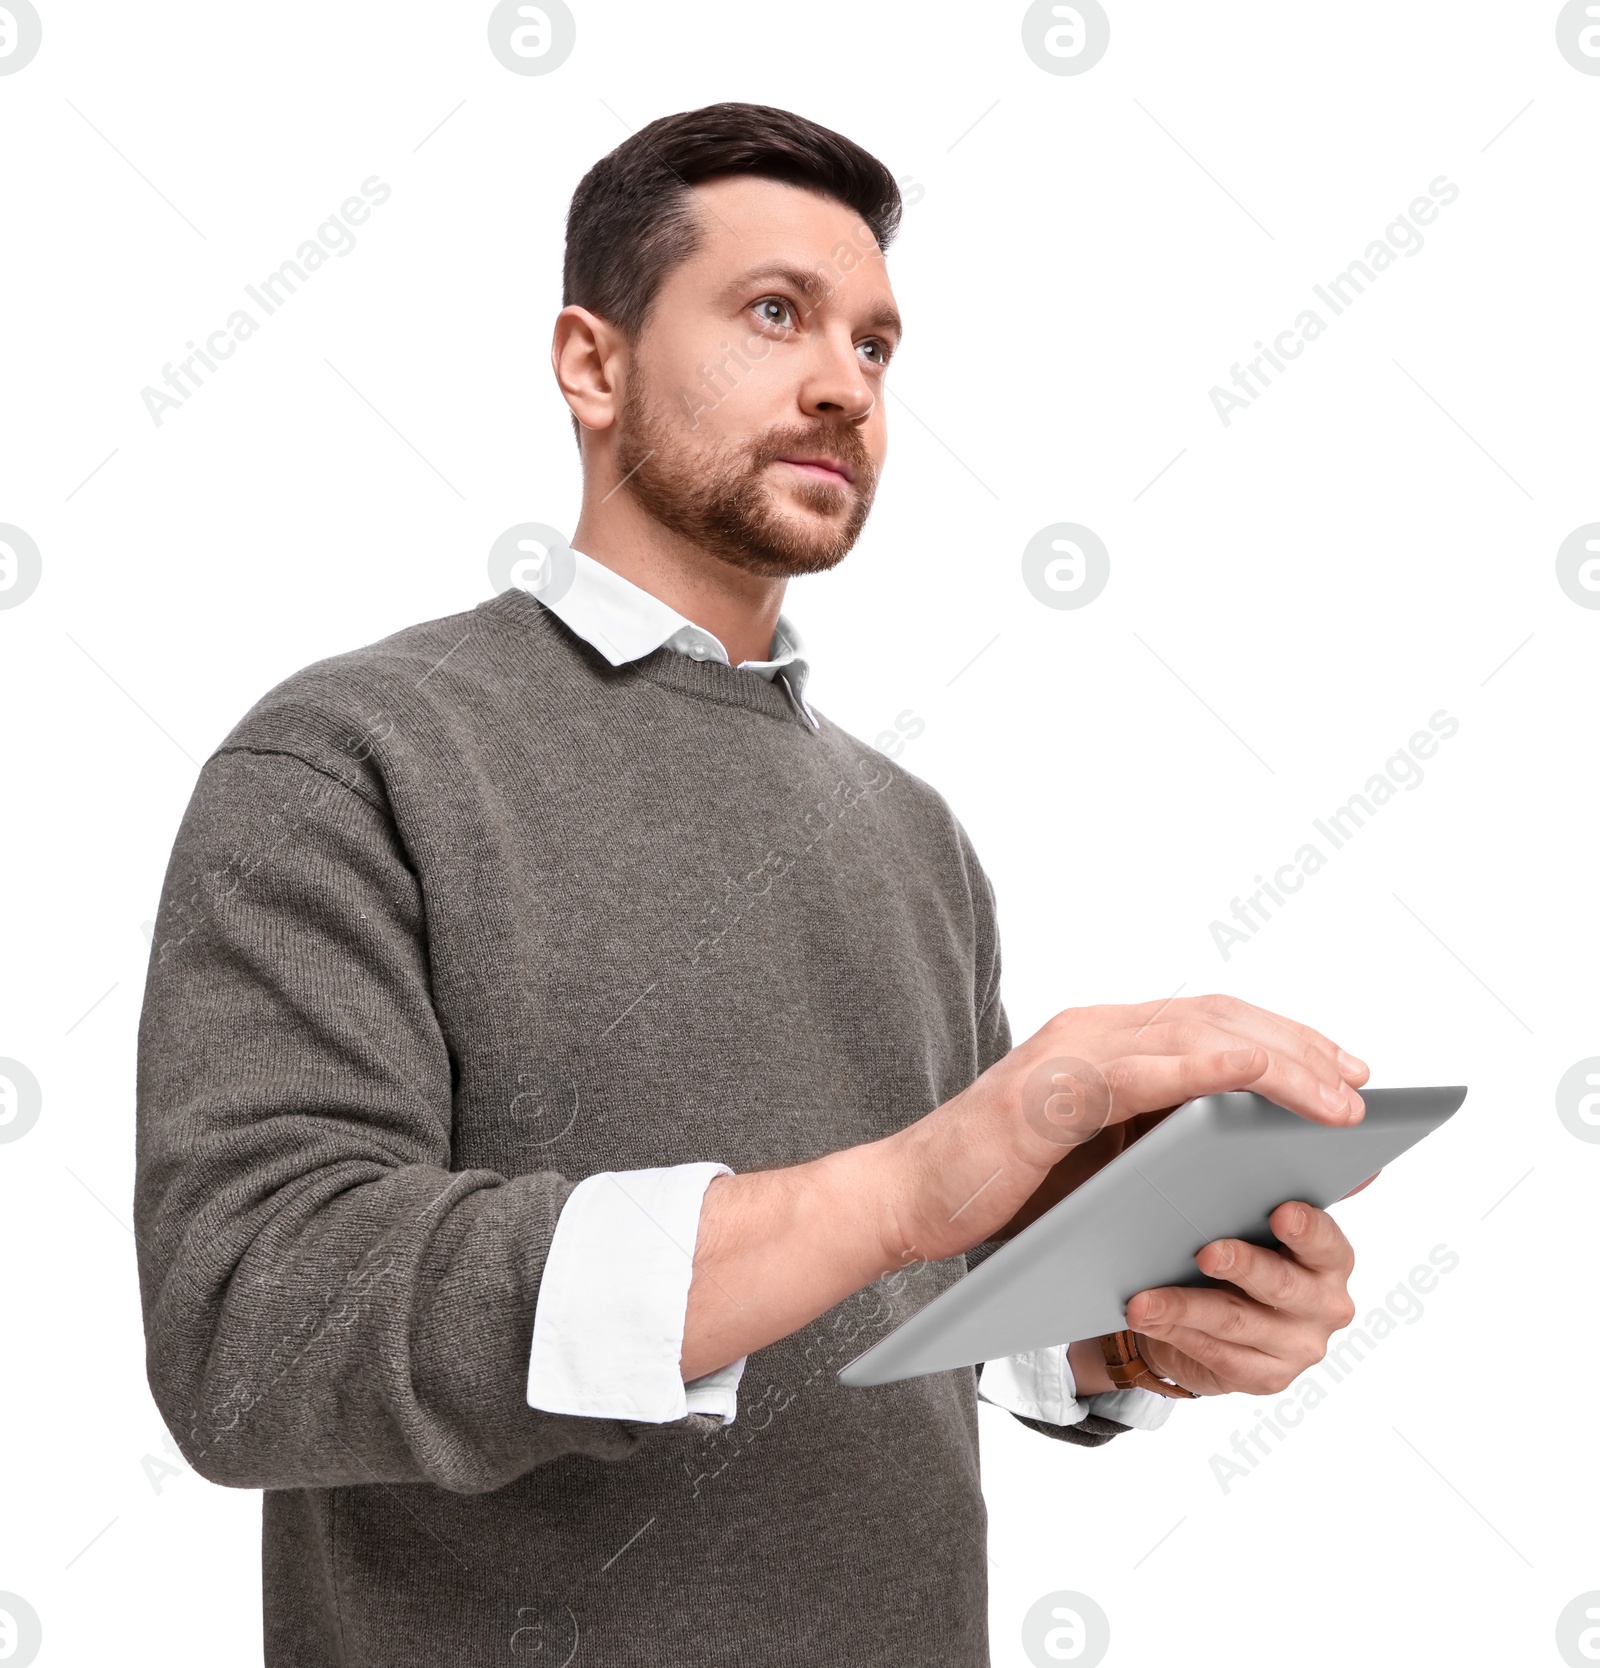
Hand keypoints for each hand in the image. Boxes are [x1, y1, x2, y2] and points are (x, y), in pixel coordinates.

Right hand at [885, 993, 1368, 1263]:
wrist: (903, 1200)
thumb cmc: (999, 1189)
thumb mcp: (1097, 1162)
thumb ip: (1158, 1143)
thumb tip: (1252, 1158)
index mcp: (1102, 1041)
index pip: (1210, 1021)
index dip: (1285, 1039)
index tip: (1348, 1070)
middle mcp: (1090, 1029)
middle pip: (1217, 1016)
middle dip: (1301, 1046)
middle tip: (1362, 1083)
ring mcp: (1067, 1053)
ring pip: (1195, 1034)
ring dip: (1280, 1062)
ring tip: (1341, 1101)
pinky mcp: (1047, 1091)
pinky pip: (1142, 1069)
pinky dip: (1207, 1064)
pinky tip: (1259, 1072)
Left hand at [1118, 1199, 1357, 1396]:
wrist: (1209, 1315)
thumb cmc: (1231, 1245)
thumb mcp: (1246, 1216)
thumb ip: (1260, 1184)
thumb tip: (1269, 1137)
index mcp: (1330, 1257)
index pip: (1326, 1241)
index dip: (1306, 1229)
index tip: (1280, 1213)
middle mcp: (1325, 1304)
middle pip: (1282, 1285)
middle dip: (1242, 1267)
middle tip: (1205, 1253)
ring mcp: (1298, 1346)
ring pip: (1236, 1323)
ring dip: (1184, 1307)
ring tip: (1143, 1300)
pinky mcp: (1267, 1377)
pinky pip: (1218, 1355)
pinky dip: (1177, 1334)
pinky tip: (1147, 1319)